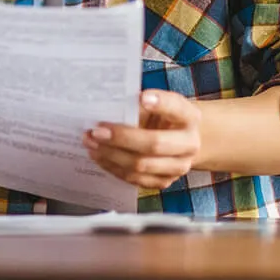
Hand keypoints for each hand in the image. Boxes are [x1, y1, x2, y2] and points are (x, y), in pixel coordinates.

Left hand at [84, 90, 201, 190]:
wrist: (179, 141)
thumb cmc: (161, 117)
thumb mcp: (156, 104)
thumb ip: (138, 105)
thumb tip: (107, 106)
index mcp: (189, 117)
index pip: (176, 108)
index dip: (161, 103)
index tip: (142, 97)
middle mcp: (189, 144)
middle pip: (154, 143)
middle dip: (121, 137)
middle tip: (97, 130)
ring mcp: (178, 167)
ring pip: (142, 165)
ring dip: (111, 154)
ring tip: (91, 142)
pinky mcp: (164, 181)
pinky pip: (136, 179)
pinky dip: (113, 167)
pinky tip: (99, 156)